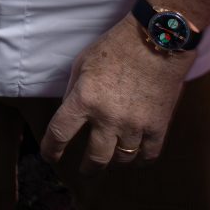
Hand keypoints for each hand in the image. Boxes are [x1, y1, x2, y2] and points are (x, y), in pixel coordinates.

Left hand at [40, 12, 190, 166]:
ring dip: (114, 160)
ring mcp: (135, 125)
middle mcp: (108, 118)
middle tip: (85, 170)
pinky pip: (148, 156)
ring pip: (121, 160)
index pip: (59, 135)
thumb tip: (70, 116)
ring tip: (112, 157)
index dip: (51, 151)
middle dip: (87, 169)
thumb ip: (73, 92)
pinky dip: (140, 160)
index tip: (51, 157)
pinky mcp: (158, 126)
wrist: (158, 39)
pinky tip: (135, 156)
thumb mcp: (82, 63)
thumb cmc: (115, 46)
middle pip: (94, 159)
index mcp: (84, 99)